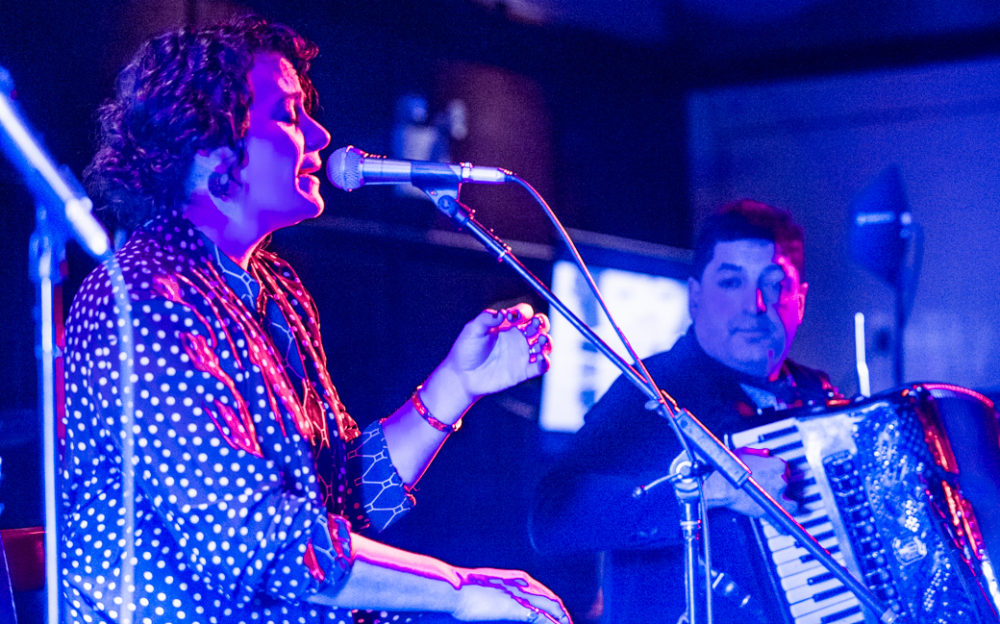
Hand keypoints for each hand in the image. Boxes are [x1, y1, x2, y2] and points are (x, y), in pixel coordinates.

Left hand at [437, 303, 551, 403]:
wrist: (462, 375)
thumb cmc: (466, 349)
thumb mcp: (473, 330)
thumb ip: (486, 319)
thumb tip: (502, 313)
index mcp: (508, 324)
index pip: (524, 313)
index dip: (523, 312)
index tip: (512, 317)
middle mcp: (519, 337)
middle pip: (540, 326)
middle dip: (542, 323)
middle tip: (536, 325)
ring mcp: (523, 354)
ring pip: (545, 345)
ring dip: (548, 341)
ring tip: (541, 341)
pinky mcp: (524, 371)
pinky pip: (540, 366)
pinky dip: (545, 362)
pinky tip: (541, 359)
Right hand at [452, 567, 571, 623]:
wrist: (454, 589)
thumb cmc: (461, 590)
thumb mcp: (484, 588)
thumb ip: (497, 592)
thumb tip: (497, 599)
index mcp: (515, 577)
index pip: (542, 591)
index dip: (552, 604)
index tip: (557, 615)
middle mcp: (522, 583)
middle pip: (551, 599)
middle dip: (562, 613)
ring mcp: (520, 595)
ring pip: (552, 607)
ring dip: (562, 619)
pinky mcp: (517, 608)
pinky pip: (542, 618)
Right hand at [703, 447, 795, 516]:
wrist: (722, 487)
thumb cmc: (730, 470)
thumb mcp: (743, 452)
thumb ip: (758, 452)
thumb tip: (766, 453)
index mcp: (776, 464)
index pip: (783, 467)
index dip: (776, 470)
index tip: (770, 472)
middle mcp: (780, 479)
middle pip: (786, 481)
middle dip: (777, 483)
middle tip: (765, 484)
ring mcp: (777, 494)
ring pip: (790, 498)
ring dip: (785, 499)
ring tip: (775, 499)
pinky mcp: (771, 508)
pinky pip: (787, 514)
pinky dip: (787, 517)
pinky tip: (786, 518)